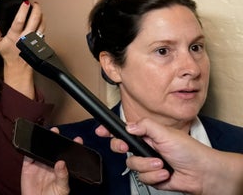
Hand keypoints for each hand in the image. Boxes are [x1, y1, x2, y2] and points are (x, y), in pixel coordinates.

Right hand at [0, 1, 44, 98]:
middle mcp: (26, 38)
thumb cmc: (9, 53)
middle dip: (36, 10)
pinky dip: (42, 22)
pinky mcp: (40, 42)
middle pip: (34, 20)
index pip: (20, 21)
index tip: (25, 2)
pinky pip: (43, 30)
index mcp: (15, 37)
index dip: (23, 10)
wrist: (19, 66)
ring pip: (42, 24)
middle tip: (35, 3)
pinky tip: (39, 19)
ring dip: (41, 15)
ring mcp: (35, 40)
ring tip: (38, 9)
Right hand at [20, 128, 72, 194]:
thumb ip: (62, 176)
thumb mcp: (62, 188)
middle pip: (53, 150)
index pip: (67, 156)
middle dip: (55, 139)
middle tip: (56, 131)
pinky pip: (27, 155)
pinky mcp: (28, 167)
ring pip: (40, 149)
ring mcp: (38, 165)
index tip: (77, 140)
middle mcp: (49, 165)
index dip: (72, 147)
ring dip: (41, 141)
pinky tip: (30, 143)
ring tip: (45, 133)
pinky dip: (27, 148)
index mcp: (60, 170)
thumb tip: (62, 163)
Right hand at [96, 119, 242, 194]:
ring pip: (132, 164)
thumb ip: (145, 126)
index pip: (124, 130)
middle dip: (121, 148)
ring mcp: (148, 163)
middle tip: (126, 147)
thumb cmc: (189, 150)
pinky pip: (143, 177)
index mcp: (147, 134)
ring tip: (161, 163)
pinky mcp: (152, 177)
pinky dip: (154, 176)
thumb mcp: (166, 132)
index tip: (100, 130)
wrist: (202, 173)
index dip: (110, 131)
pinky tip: (165, 173)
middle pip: (121, 147)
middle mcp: (145, 147)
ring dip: (146, 165)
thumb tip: (128, 126)